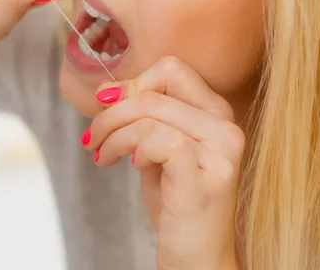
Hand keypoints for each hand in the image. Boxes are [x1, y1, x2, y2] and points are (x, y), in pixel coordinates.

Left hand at [83, 57, 243, 269]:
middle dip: (111, 112)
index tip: (106, 104)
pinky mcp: (206, 179)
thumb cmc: (175, 201)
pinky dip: (133, 148)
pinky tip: (132, 166)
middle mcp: (226, 126)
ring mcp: (221, 153)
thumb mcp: (154, 149)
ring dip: (113, 133)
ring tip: (103, 155)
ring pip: (150, 114)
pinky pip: (158, 141)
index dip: (133, 82)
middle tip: (94, 137)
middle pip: (154, 90)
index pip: (172, 69)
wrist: (197, 255)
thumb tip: (105, 89)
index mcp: (216, 113)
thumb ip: (139, 117)